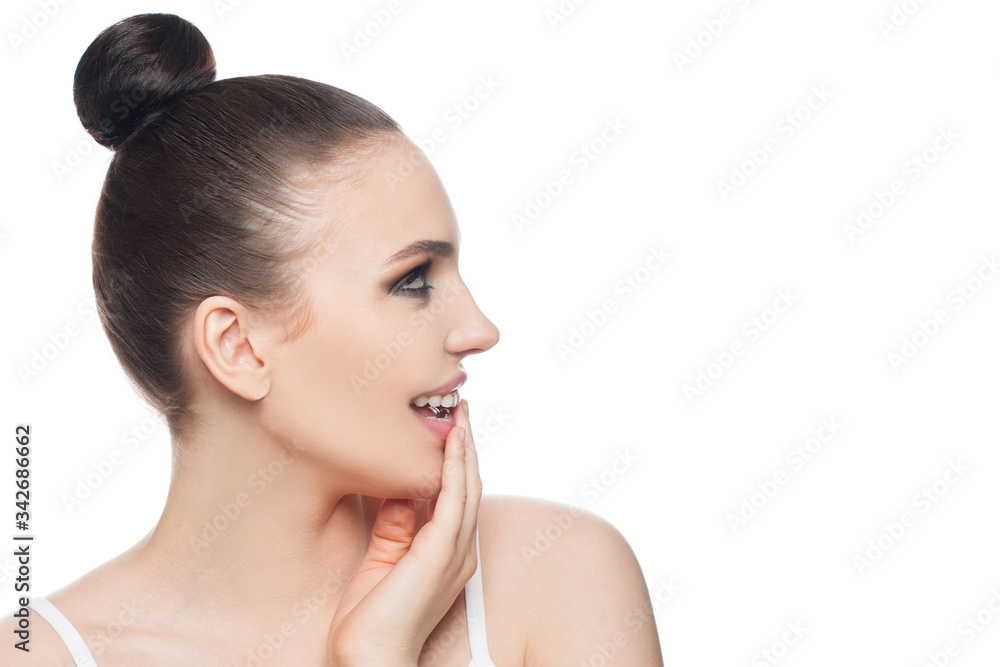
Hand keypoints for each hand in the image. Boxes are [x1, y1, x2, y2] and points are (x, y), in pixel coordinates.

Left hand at [327, 399, 480, 665]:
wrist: (369, 657)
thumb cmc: (371, 619)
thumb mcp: (382, 558)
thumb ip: (396, 524)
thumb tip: (402, 488)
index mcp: (447, 554)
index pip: (457, 497)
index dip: (456, 461)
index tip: (449, 429)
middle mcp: (459, 551)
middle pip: (470, 486)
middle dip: (466, 446)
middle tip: (461, 409)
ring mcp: (455, 552)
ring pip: (469, 487)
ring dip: (465, 448)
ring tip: (461, 415)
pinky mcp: (442, 553)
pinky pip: (456, 499)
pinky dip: (456, 467)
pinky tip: (453, 441)